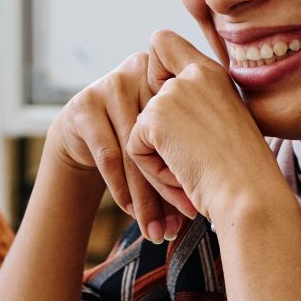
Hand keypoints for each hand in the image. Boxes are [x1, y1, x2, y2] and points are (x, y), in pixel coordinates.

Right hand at [45, 51, 196, 242]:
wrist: (85, 132)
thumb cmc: (139, 137)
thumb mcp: (165, 132)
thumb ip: (189, 149)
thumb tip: (216, 201)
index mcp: (170, 72)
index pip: (186, 121)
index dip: (196, 161)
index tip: (202, 199)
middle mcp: (140, 71)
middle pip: (160, 137)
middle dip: (172, 185)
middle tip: (186, 219)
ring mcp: (109, 84)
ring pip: (134, 150)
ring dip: (146, 196)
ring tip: (157, 229)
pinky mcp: (84, 105)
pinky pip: (108, 154)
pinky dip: (121, 188)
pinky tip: (131, 211)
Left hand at [123, 30, 286, 224]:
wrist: (251, 194)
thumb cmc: (244, 172)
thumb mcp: (224, 124)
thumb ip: (194, 106)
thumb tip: (154, 110)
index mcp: (212, 73)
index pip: (162, 41)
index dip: (154, 72)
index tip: (174, 109)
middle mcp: (193, 73)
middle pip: (144, 94)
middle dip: (157, 134)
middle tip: (192, 158)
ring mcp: (173, 93)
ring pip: (139, 128)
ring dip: (159, 158)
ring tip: (194, 172)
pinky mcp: (155, 117)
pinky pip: (134, 148)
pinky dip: (153, 171)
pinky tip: (183, 177)